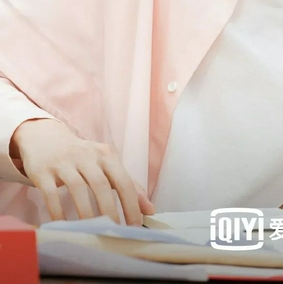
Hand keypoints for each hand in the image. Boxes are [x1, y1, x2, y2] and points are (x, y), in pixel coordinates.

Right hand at [11, 118, 155, 224]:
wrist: (45, 138)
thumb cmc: (82, 157)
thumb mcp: (106, 164)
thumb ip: (128, 184)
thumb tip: (150, 209)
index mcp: (106, 154)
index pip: (123, 180)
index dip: (131, 204)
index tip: (135, 226)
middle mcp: (86, 155)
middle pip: (101, 184)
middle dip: (110, 211)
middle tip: (114, 233)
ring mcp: (64, 162)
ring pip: (77, 188)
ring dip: (86, 213)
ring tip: (92, 232)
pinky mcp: (43, 171)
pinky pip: (51, 193)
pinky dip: (58, 212)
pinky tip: (63, 227)